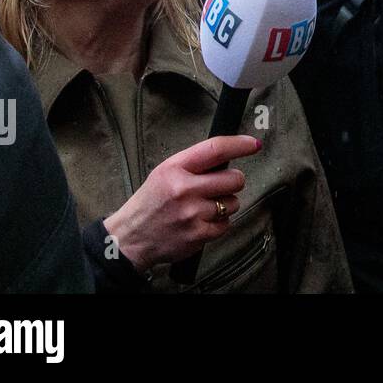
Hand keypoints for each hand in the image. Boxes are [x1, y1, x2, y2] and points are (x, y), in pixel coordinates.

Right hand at [103, 135, 259, 271]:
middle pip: (234, 178)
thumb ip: (194, 164)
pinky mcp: (198, 234)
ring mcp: (192, 213)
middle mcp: (184, 189)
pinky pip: (226, 224)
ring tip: (203, 208)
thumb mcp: (165, 173)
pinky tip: (201, 222)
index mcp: (175, 168)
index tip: (253, 144)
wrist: (130, 238)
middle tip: (218, 187)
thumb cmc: (151, 202)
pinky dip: (218, 224)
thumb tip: (229, 155)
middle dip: (232, 182)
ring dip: (224, 205)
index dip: (239, 145)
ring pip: (233, 202)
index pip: (215, 149)